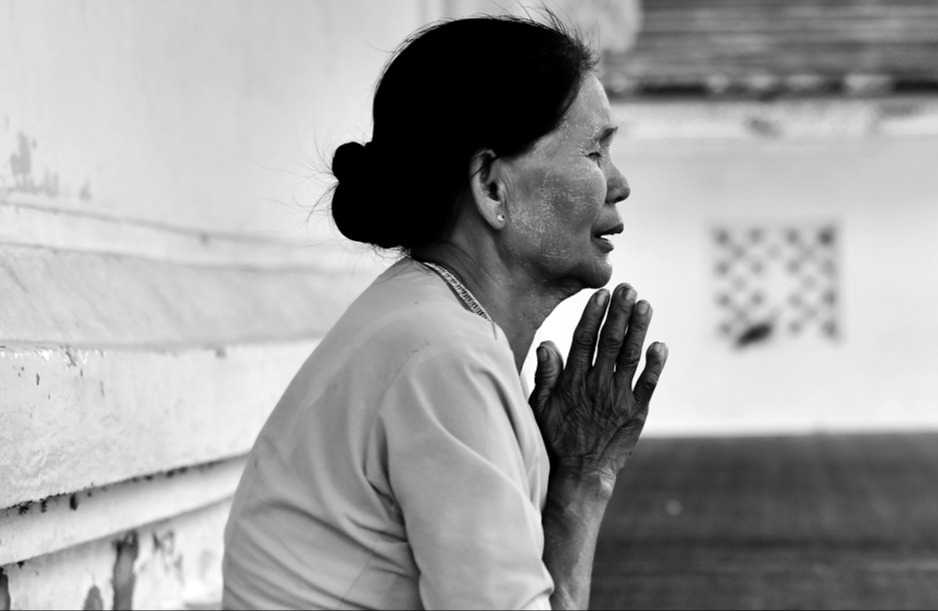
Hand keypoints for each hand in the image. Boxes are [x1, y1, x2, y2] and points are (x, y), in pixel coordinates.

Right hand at [530, 284, 667, 481]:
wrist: (581, 474)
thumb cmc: (557, 437)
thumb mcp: (540, 407)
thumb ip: (544, 375)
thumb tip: (546, 343)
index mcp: (572, 382)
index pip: (584, 341)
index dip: (594, 316)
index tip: (602, 294)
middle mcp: (596, 386)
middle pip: (610, 342)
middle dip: (619, 313)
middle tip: (628, 289)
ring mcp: (618, 398)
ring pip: (630, 357)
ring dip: (638, 330)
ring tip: (645, 305)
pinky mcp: (636, 412)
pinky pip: (648, 385)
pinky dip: (655, 365)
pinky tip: (660, 345)